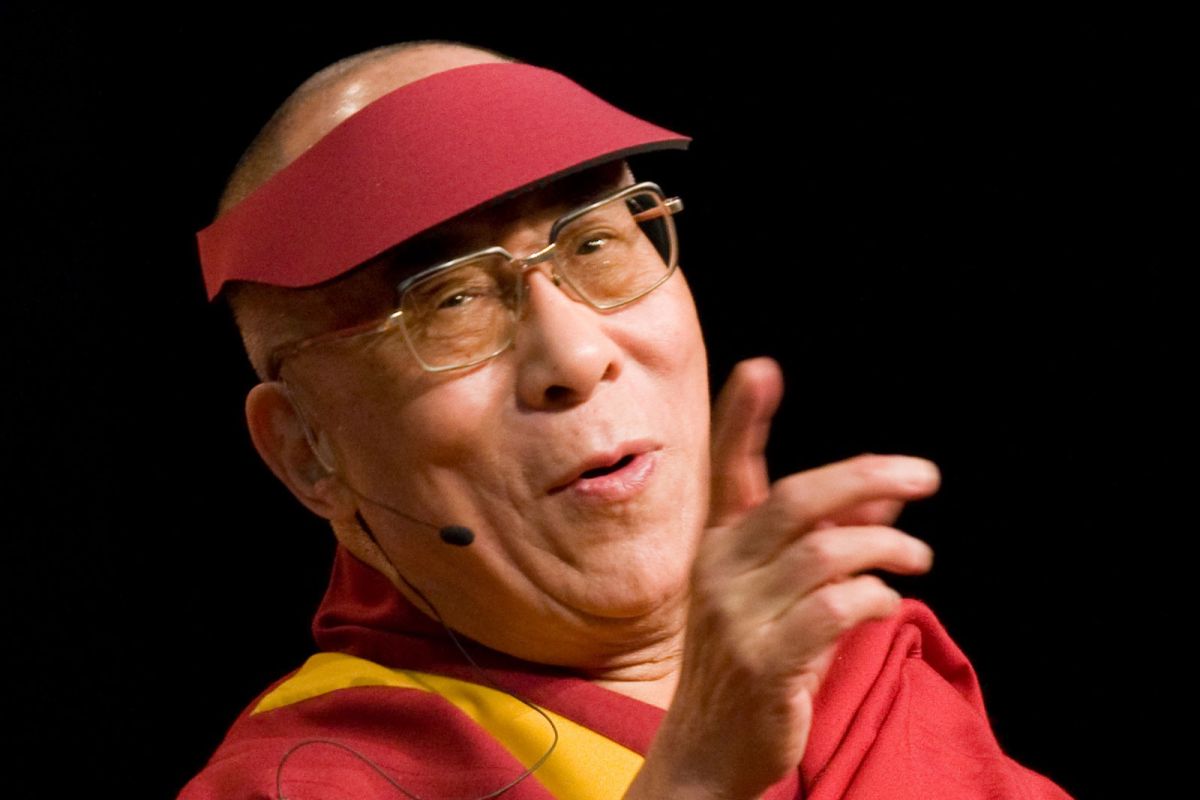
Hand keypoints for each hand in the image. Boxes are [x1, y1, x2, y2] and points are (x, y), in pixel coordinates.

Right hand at [628, 357, 937, 799]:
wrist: (708, 751)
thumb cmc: (755, 663)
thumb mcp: (786, 595)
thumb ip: (831, 542)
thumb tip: (887, 494)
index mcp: (720, 546)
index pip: (731, 471)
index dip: (743, 419)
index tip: (762, 369)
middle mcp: (719, 570)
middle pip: (798, 499)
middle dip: (865, 475)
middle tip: (924, 474)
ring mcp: (737, 616)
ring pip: (827, 551)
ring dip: (887, 546)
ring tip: (919, 555)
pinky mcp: (764, 661)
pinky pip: (835, 608)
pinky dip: (875, 597)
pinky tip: (887, 603)